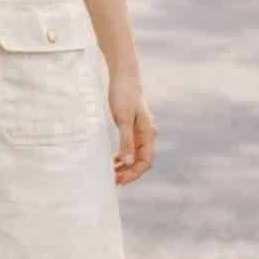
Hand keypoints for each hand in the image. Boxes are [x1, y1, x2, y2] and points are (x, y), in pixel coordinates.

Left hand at [109, 72, 155, 186]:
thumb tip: (127, 161)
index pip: (145, 161)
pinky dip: (122, 156)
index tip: (119, 180)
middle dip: (128, 173)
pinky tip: (112, 161)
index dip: (133, 173)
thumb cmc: (123, 95)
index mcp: (148, 134)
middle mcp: (147, 135)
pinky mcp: (132, 128)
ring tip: (110, 175)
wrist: (124, 76)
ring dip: (124, 166)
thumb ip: (125, 140)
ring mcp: (140, 132)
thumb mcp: (122, 119)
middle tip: (112, 182)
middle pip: (140, 161)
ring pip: (135, 155)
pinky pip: (129, 148)